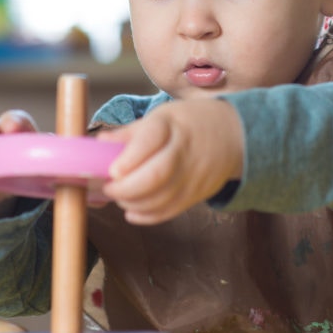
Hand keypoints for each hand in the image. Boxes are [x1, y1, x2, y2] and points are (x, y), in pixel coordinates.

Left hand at [98, 98, 243, 224]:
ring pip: (161, 198)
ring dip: (133, 202)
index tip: (114, 170)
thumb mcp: (161, 117)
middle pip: (156, 175)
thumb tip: (98, 145)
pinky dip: (147, 216)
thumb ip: (129, 133)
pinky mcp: (196, 194)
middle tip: (108, 187)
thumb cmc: (188, 123)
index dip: (131, 158)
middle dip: (126, 187)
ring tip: (120, 196)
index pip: (151, 140)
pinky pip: (170, 211)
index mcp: (171, 125)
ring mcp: (192, 176)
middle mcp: (184, 151)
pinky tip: (132, 211)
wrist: (233, 135)